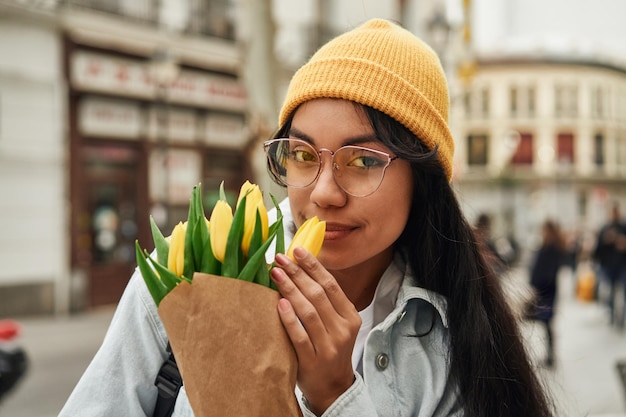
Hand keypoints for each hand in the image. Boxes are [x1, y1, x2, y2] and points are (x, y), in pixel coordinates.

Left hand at [271, 248, 360, 415]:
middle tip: (280, 258)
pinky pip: (300, 336)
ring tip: (276, 274)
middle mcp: (343, 329)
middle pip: (319, 295)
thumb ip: (324, 302)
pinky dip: (290, 319)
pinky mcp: (313, 361)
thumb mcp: (337, 324)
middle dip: (298, 273)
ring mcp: (329, 346)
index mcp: (350, 316)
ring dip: (291, 289)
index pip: (331, 285)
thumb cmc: (330, 350)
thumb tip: (301, 269)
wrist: (333, 388)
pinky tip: (279, 303)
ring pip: (309, 312)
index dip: (313, 266)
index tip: (297, 250)